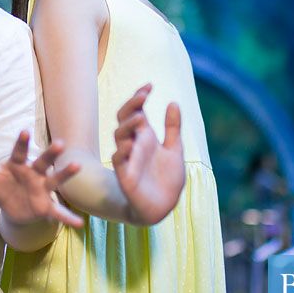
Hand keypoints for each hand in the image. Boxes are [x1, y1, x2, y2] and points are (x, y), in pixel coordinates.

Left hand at [0, 131, 83, 228]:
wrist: (12, 209)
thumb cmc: (2, 187)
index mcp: (18, 164)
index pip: (19, 152)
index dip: (22, 143)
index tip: (24, 131)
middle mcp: (33, 174)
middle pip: (42, 162)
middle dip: (50, 154)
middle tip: (60, 143)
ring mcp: (41, 189)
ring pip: (55, 180)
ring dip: (65, 174)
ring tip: (77, 165)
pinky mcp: (45, 206)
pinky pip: (57, 212)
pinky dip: (67, 217)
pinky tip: (79, 224)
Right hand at [111, 85, 185, 225]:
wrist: (163, 206)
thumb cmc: (167, 179)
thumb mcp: (174, 150)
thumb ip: (173, 128)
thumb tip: (173, 102)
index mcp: (145, 137)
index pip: (136, 111)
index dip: (139, 97)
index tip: (149, 85)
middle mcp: (134, 144)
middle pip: (125, 119)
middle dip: (131, 106)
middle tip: (143, 96)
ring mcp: (129, 159)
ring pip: (119, 136)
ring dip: (128, 125)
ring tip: (141, 117)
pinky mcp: (126, 176)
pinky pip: (119, 161)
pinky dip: (122, 152)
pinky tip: (130, 146)